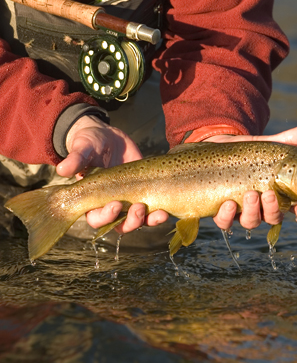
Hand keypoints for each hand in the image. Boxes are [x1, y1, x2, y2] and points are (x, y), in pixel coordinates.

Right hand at [56, 115, 168, 232]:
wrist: (108, 137)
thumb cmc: (89, 143)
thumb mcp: (83, 147)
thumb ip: (76, 159)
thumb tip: (62, 170)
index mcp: (91, 200)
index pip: (96, 218)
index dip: (106, 216)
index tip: (114, 204)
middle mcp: (110, 205)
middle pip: (119, 225)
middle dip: (131, 221)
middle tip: (139, 207)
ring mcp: (128, 201)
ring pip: (137, 221)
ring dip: (148, 221)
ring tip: (159, 213)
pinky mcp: (145, 194)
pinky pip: (152, 210)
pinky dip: (159, 213)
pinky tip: (167, 211)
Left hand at [207, 124, 296, 230]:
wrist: (218, 148)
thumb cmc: (248, 152)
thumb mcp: (267, 145)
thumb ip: (287, 140)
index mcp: (280, 194)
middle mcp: (262, 208)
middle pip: (273, 217)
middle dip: (273, 209)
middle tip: (269, 194)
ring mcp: (242, 212)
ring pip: (251, 222)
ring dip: (252, 212)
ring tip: (250, 194)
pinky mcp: (221, 212)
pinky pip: (224, 222)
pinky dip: (226, 216)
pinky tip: (227, 203)